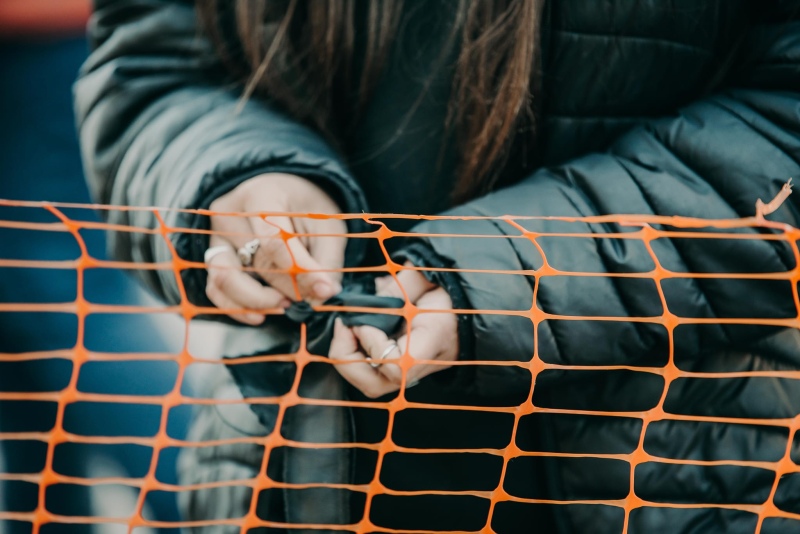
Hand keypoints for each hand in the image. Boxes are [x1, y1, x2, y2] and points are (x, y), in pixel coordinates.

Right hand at [204, 173, 345, 324]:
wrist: (282, 195)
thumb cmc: (305, 207)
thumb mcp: (327, 223)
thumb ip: (327, 258)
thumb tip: (325, 293)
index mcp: (260, 196)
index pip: (275, 240)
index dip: (301, 270)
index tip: (324, 289)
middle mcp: (229, 214)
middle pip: (257, 262)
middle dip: (288, 288)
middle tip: (312, 298)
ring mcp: (216, 236)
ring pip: (225, 279)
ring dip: (258, 301)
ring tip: (286, 305)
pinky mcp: (213, 258)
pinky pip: (215, 291)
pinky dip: (237, 308)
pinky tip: (262, 314)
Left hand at [328, 265, 458, 397]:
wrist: (466, 311)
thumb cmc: (448, 293)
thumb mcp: (426, 279)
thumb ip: (394, 289)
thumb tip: (359, 305)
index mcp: (432, 341)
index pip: (395, 366)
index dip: (373, 346)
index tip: (365, 320)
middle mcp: (419, 366)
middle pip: (373, 385)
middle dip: (346, 358)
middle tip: (343, 325)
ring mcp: (408, 373)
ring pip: (367, 383)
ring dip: (346, 357)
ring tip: (346, 326)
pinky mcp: (398, 370)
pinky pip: (369, 372)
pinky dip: (352, 354)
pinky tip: (353, 330)